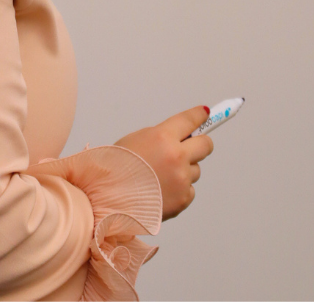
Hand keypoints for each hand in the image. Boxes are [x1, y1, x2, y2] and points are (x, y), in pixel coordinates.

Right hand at [114, 106, 213, 220]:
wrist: (108, 198)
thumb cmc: (117, 167)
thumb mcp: (137, 139)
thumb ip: (161, 136)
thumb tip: (177, 137)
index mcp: (163, 137)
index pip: (190, 120)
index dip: (199, 115)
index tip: (204, 113)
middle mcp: (177, 156)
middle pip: (205, 144)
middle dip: (200, 144)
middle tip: (191, 147)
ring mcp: (182, 179)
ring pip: (195, 169)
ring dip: (184, 170)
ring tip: (161, 176)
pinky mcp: (183, 199)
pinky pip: (189, 189)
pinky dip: (179, 189)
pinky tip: (162, 190)